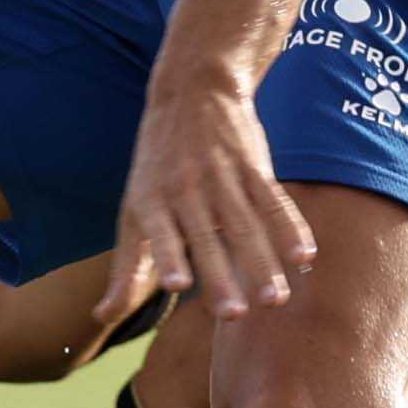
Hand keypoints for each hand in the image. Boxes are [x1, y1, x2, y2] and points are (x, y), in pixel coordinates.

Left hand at [108, 79, 315, 322]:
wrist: (191, 91)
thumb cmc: (157, 167)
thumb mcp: (133, 211)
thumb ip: (126, 268)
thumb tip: (101, 317)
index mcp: (151, 200)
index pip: (160, 232)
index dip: (168, 256)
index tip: (178, 283)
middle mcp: (186, 188)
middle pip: (207, 237)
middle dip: (221, 276)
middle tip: (234, 315)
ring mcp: (222, 176)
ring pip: (246, 225)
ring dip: (262, 263)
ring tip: (275, 300)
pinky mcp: (254, 166)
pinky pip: (274, 201)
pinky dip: (291, 228)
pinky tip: (305, 256)